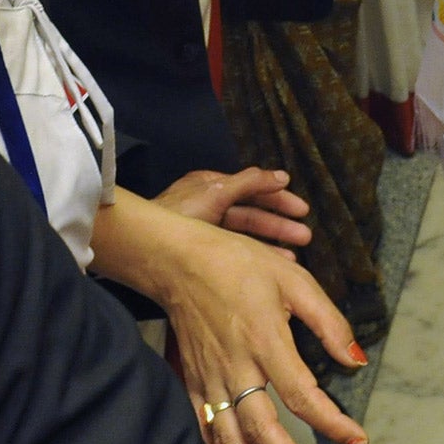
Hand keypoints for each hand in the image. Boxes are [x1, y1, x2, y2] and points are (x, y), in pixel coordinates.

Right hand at [104, 194, 368, 443]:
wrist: (179, 261)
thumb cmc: (240, 265)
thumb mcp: (295, 279)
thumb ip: (329, 322)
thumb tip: (357, 360)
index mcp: (265, 340)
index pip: (302, 395)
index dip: (332, 423)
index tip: (356, 439)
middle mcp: (235, 367)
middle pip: (263, 431)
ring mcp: (210, 379)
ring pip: (231, 441)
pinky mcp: (192, 382)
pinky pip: (207, 429)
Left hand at [153, 166, 313, 248]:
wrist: (138, 248)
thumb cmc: (177, 215)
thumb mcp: (214, 193)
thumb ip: (249, 182)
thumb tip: (282, 175)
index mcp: (212, 185)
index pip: (253, 188)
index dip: (280, 198)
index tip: (303, 210)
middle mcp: (211, 205)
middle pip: (252, 213)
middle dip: (279, 225)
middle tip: (306, 237)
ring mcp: (205, 230)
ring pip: (245, 236)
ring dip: (270, 245)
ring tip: (294, 256)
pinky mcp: (200, 251)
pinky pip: (233, 252)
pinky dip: (252, 257)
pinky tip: (269, 267)